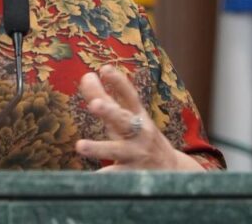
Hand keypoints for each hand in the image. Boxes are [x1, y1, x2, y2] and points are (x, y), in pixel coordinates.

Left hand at [76, 65, 203, 170]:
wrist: (172, 171)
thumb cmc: (140, 138)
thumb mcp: (127, 118)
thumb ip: (106, 99)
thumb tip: (86, 76)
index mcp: (138, 117)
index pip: (129, 96)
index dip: (118, 82)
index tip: (105, 69)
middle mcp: (139, 134)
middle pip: (124, 121)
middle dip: (110, 112)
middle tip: (94, 105)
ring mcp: (136, 155)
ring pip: (117, 150)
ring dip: (99, 148)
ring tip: (79, 146)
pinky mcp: (131, 175)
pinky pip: (113, 176)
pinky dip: (101, 178)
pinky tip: (85, 181)